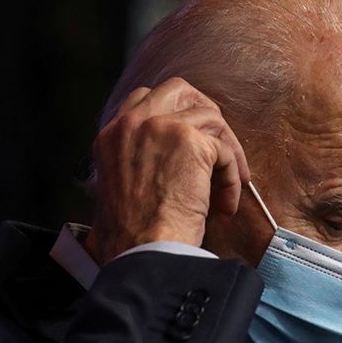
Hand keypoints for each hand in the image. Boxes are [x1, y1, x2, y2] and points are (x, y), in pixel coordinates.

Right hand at [84, 78, 249, 264]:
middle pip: (179, 90)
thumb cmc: (131, 238)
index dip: (174, 113)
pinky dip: (231, 177)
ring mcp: (161, 128)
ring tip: (227, 188)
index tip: (192, 138)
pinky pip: (224, 150)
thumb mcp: (117, 191)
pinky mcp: (190, 142)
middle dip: (206, 115)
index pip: (144, 98)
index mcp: (110, 136)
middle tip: (219, 148)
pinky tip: (225, 205)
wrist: (143, 252)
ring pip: (211, 119)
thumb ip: (135, 165)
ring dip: (226, 153)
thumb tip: (165, 164)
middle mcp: (132, 123)